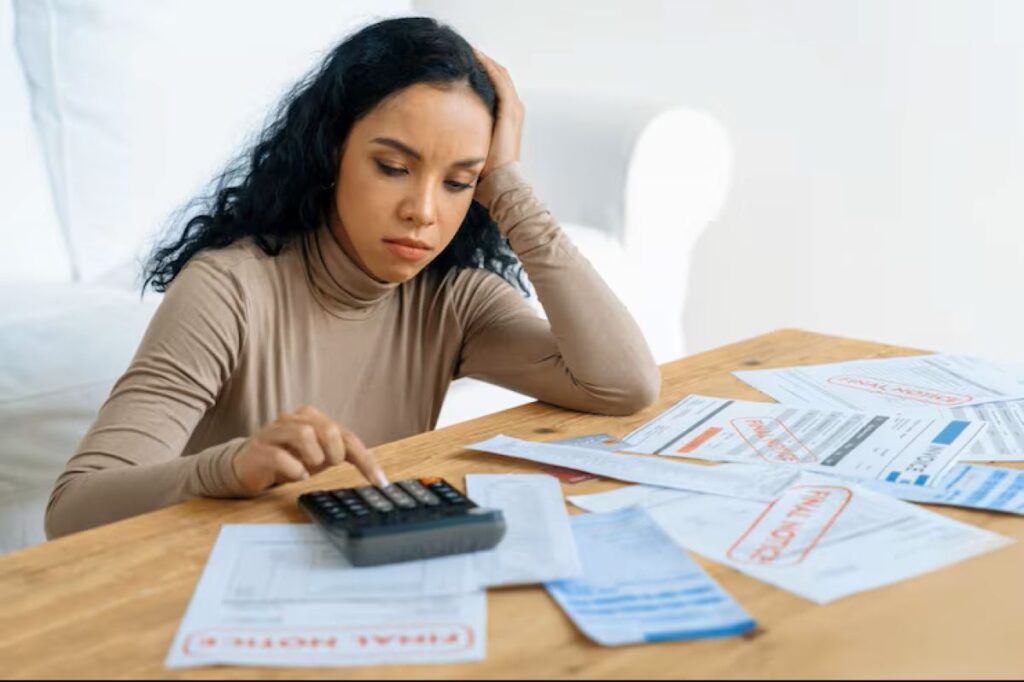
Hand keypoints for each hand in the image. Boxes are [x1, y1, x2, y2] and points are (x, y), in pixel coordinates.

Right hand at [231, 405, 388, 492]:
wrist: (247, 467)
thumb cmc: (288, 459)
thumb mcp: (319, 457)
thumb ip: (341, 454)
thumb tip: (372, 468)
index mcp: (313, 418)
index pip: (347, 436)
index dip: (366, 460)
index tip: (379, 482)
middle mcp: (294, 419)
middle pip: (328, 429)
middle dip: (335, 453)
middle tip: (329, 465)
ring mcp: (275, 431)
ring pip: (304, 434)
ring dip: (314, 457)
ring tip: (310, 469)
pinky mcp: (259, 449)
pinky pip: (279, 456)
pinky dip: (294, 469)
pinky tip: (298, 476)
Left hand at [473, 48, 524, 184]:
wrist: (502, 183)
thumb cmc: (487, 173)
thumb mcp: (474, 148)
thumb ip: (465, 136)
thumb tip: (442, 133)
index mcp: (507, 118)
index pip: (495, 87)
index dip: (480, 73)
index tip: (461, 65)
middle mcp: (513, 110)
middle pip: (499, 76)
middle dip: (481, 62)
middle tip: (463, 51)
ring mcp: (513, 109)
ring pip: (499, 73)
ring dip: (483, 60)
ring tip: (466, 49)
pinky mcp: (510, 109)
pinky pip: (499, 79)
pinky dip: (487, 66)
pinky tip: (473, 57)